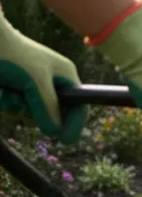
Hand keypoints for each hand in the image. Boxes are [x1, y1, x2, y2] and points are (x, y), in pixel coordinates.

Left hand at [0, 11, 85, 143]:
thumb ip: (48, 108)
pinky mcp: (15, 87)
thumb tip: (55, 131)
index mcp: (65, 76)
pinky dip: (6, 102)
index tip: (65, 141)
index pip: (78, 106)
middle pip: (52, 113)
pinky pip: (15, 106)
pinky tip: (1, 91)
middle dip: (35, 112)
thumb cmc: (14, 55)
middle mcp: (52, 81)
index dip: (73, 123)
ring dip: (16, 106)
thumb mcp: (35, 83)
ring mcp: (32, 85)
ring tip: (8, 92)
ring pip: (30, 111)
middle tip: (24, 104)